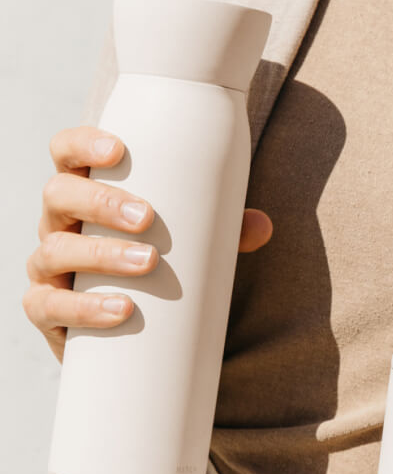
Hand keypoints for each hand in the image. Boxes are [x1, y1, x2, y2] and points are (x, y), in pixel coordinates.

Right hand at [23, 126, 272, 362]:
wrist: (131, 328)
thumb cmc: (155, 263)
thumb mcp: (185, 240)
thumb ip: (223, 230)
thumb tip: (263, 227)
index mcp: (86, 193)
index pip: (67, 154)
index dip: (83, 144)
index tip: (118, 150)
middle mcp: (59, 224)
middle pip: (59, 195)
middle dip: (101, 202)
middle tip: (147, 218)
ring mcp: (48, 267)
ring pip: (54, 250)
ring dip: (101, 254)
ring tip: (148, 263)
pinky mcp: (49, 311)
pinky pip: (48, 306)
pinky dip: (83, 308)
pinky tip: (120, 309)